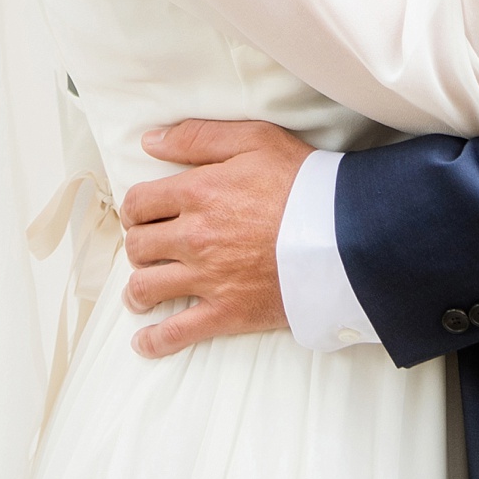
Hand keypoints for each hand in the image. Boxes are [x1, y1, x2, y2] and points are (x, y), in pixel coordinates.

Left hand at [120, 119, 311, 357]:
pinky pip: (177, 333)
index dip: (135, 208)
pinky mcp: (226, 312)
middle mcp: (194, 236)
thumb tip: (150, 141)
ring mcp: (207, 278)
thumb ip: (198, 137)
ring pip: (147, 288)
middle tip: (150, 247)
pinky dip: (154, 340)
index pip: (140, 203)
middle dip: (139, 245)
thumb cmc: (303, 181)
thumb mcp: (255, 139)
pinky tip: (144, 341)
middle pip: (139, 246)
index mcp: (198, 192)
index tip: (142, 213)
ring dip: (138, 290)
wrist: (343, 232)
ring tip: (143, 291)